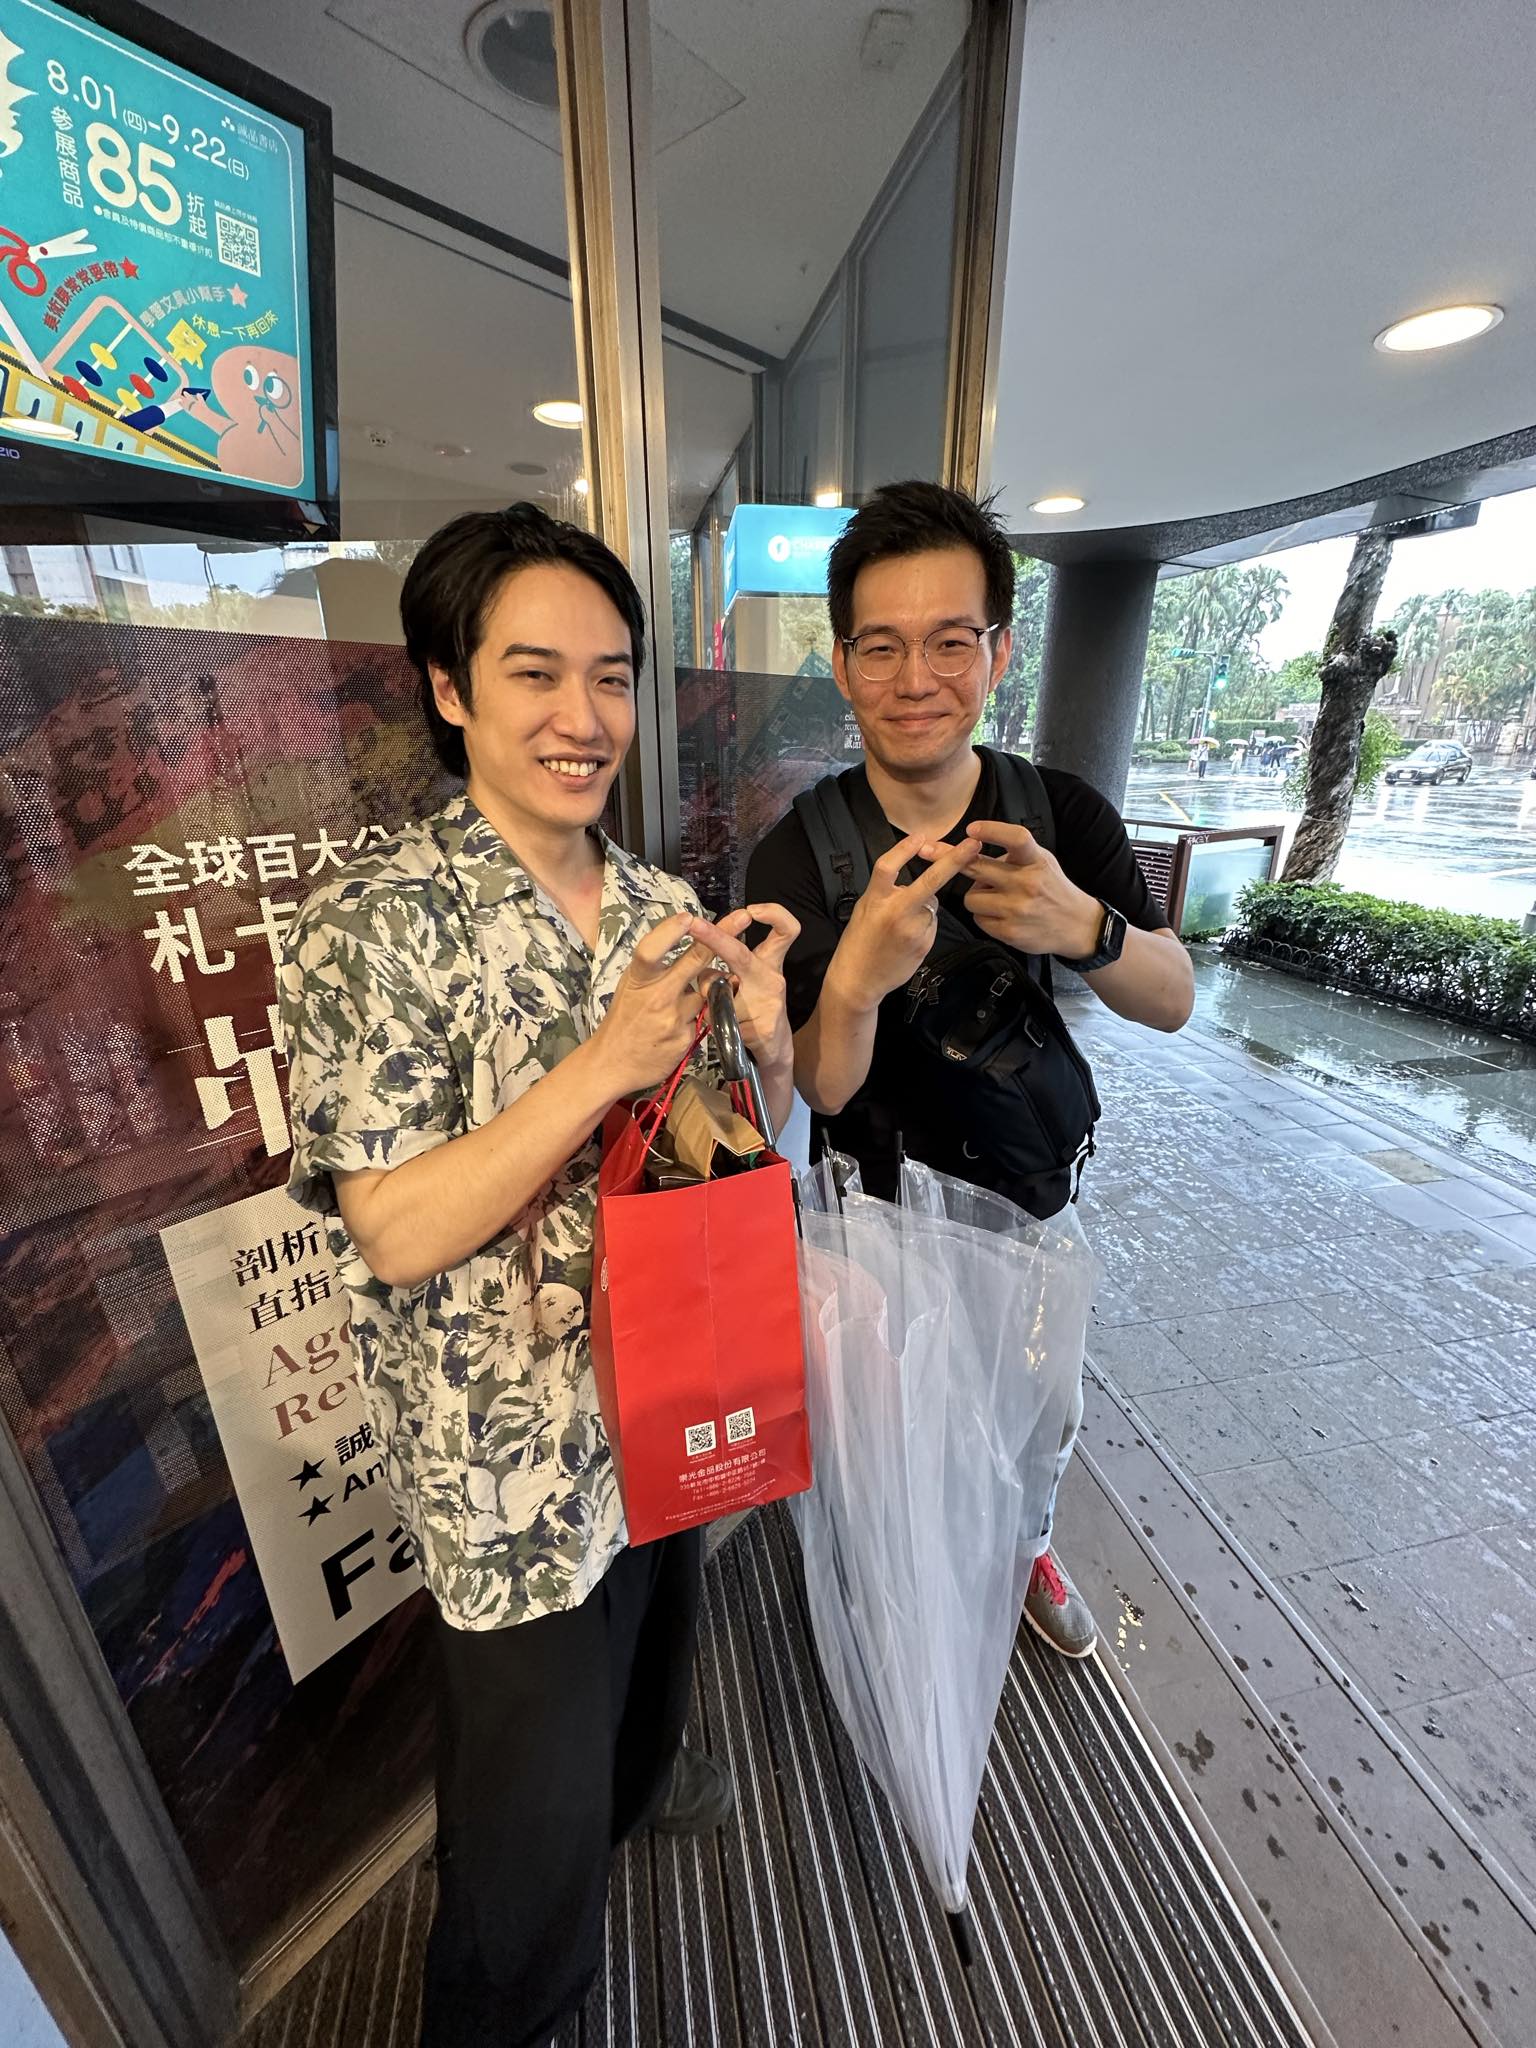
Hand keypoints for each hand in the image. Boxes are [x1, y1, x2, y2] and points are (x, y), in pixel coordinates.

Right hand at [589, 912, 718, 1097]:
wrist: (612, 1063)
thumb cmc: (623, 1019)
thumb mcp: (630, 987)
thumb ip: (654, 968)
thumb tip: (680, 943)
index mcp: (638, 979)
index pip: (651, 949)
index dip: (670, 931)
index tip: (688, 917)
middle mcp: (657, 995)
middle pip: (694, 961)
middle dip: (721, 936)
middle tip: (742, 918)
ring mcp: (674, 1018)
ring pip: (707, 992)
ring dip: (706, 991)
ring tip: (680, 1003)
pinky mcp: (686, 1037)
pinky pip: (704, 1017)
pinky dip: (698, 1016)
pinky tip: (677, 1027)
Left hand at [687, 903, 799, 1077]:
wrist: (774, 1053)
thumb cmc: (757, 1012)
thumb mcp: (745, 985)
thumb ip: (725, 970)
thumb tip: (702, 968)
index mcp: (769, 964)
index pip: (785, 931)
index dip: (774, 914)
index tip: (751, 910)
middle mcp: (772, 979)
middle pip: (741, 954)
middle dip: (714, 937)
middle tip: (693, 924)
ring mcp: (768, 1004)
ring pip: (719, 993)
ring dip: (711, 1002)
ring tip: (721, 1013)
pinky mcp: (761, 1028)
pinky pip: (720, 1019)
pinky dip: (715, 1024)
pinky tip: (728, 1031)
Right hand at [827, 833, 981, 1011]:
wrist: (859, 978)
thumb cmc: (859, 941)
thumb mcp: (865, 909)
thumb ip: (888, 892)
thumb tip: (913, 882)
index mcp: (875, 900)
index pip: (888, 866)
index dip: (904, 849)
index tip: (920, 835)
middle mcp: (895, 912)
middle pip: (929, 881)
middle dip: (954, 861)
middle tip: (973, 846)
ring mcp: (913, 930)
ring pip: (931, 905)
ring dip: (924, 907)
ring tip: (902, 927)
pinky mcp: (925, 943)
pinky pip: (932, 923)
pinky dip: (925, 924)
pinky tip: (909, 938)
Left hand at [962, 821, 1102, 956]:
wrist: (1076, 925)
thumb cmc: (1052, 888)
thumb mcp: (1042, 861)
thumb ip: (1014, 853)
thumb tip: (971, 849)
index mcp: (1036, 861)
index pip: (1016, 838)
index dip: (991, 830)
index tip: (972, 829)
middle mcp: (1027, 883)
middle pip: (977, 868)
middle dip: (954, 860)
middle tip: (938, 854)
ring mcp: (1017, 909)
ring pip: (971, 897)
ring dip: (977, 896)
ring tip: (993, 897)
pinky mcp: (1010, 931)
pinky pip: (978, 919)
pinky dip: (984, 915)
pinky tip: (1000, 914)